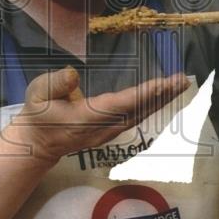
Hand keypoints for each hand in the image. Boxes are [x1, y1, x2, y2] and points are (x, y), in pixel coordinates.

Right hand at [8, 67, 188, 165]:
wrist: (37, 143)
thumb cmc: (38, 114)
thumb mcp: (37, 93)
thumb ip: (55, 84)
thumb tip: (73, 74)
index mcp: (87, 118)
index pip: (120, 105)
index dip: (142, 94)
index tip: (162, 83)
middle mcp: (103, 128)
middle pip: (138, 111)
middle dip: (161, 96)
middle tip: (181, 80)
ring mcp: (108, 133)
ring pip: (140, 115)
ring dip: (161, 100)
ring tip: (179, 85)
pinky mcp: (110, 131)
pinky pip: (136, 117)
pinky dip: (152, 105)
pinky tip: (163, 96)